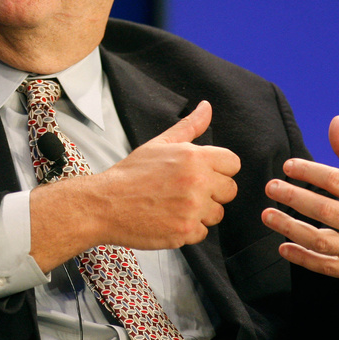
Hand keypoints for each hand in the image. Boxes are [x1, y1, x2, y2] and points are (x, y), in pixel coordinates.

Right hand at [30, 101, 240, 270]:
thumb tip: (206, 107)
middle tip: (183, 190)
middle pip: (230, 190)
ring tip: (173, 205)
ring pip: (217, 214)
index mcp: (193, 156)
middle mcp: (197, 182)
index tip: (201, 173)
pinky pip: (202, 233)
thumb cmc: (131, 173)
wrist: (105, 203)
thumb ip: (190, 126)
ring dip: (200, 213)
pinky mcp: (185, 232)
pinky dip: (187, 230)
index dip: (218, 169)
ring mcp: (192, 208)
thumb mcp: (159, 143)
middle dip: (212, 192)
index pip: (233, 163)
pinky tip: (168, 219)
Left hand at [262, 116, 338, 293]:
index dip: (310, 172)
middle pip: (326, 210)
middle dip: (294, 198)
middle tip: (271, 187)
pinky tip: (283, 247)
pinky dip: (304, 258)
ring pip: (323, 241)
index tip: (287, 166)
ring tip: (267, 215)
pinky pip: (329, 266)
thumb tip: (336, 120)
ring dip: (291, 228)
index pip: (337, 181)